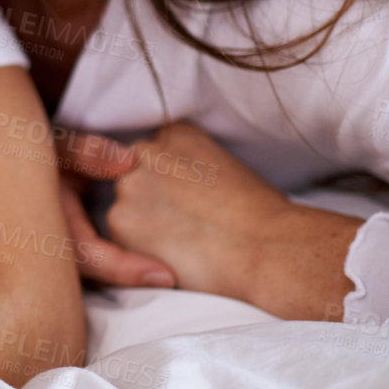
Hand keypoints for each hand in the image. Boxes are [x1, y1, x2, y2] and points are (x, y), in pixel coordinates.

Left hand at [60, 122, 361, 318]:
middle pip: (132, 175)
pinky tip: (174, 254)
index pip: (158, 152)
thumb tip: (183, 181)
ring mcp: (128, 184)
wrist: (269, 250)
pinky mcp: (119, 221)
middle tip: (188, 223)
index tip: (193, 198)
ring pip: (125, 207)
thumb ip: (193, 165)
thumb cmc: (263, 217)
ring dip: (144, 224)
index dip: (174, 181)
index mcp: (176, 134)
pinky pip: (121, 238)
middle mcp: (144, 151)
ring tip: (186, 240)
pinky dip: (140, 249)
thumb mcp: (227, 168)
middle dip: (153, 199)